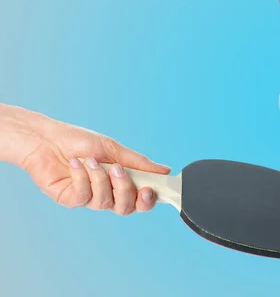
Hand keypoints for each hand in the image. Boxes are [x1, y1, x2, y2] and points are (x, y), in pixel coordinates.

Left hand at [0, 104, 170, 214]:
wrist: (47, 139)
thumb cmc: (79, 141)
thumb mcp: (115, 149)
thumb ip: (140, 163)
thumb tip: (166, 171)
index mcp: (120, 182)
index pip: (140, 200)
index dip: (148, 200)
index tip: (150, 188)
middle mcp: (106, 193)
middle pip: (126, 208)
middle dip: (125, 190)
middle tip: (120, 172)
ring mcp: (88, 198)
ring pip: (105, 202)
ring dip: (100, 178)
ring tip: (92, 161)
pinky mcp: (70, 199)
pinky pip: (84, 196)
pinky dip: (82, 178)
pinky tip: (76, 164)